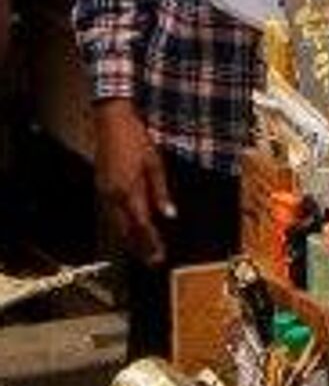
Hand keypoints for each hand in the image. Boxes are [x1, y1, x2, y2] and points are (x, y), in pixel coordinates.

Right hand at [95, 100, 172, 266]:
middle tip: (153, 261)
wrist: (111, 123)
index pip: (141, 226)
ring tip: (145, 252)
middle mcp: (113, 197)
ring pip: (117, 226)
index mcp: (128, 191)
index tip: (160, 257)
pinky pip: (112, 215)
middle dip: (140, 248)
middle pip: (126, 232)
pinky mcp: (102, 189)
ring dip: (130, 241)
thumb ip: (161, 192)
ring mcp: (105, 193)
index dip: (151, 243)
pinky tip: (132, 230)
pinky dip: (123, 227)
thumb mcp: (155, 163)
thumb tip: (169, 215)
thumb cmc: (136, 139)